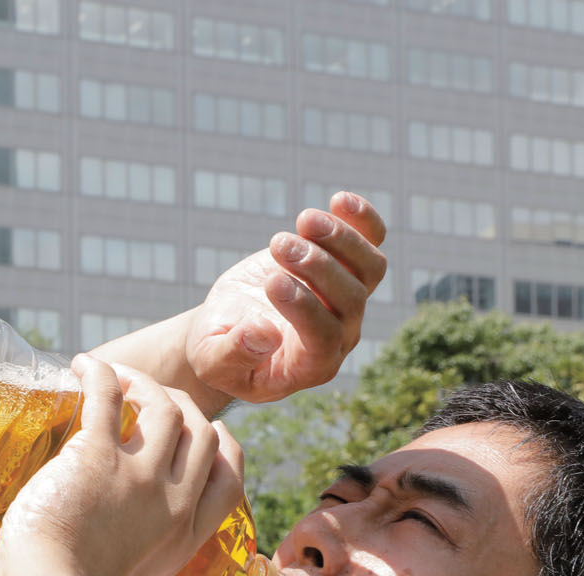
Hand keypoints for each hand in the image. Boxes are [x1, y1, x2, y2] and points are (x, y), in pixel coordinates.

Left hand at [0, 356, 245, 575]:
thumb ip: (137, 555)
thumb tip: (113, 542)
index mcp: (185, 536)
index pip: (229, 479)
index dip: (224, 446)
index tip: (210, 431)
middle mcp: (172, 502)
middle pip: (200, 432)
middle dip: (182, 404)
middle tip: (150, 395)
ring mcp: (138, 477)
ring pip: (165, 407)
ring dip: (144, 382)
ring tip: (119, 376)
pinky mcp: (96, 457)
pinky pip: (108, 396)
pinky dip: (100, 373)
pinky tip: (84, 366)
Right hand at [185, 192, 387, 405]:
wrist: (229, 327)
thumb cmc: (219, 349)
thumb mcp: (212, 360)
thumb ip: (233, 354)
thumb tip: (263, 334)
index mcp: (309, 366)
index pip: (324, 337)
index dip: (304, 308)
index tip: (271, 281)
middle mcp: (340, 335)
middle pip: (350, 299)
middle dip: (317, 268)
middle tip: (279, 245)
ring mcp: (348, 301)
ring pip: (369, 268)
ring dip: (342, 240)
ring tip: (304, 220)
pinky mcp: (346, 268)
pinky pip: (371, 242)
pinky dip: (362, 221)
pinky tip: (338, 201)